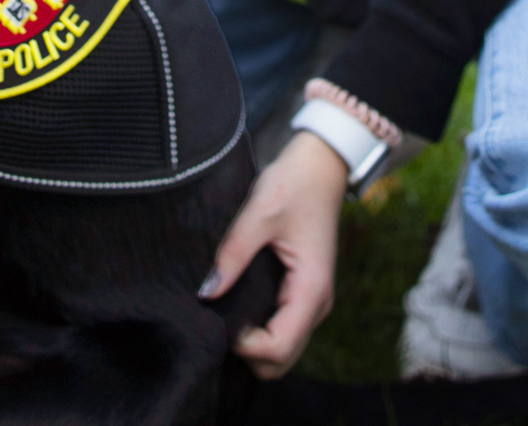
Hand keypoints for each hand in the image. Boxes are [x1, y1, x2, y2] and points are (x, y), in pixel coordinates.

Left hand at [201, 129, 348, 377]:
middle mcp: (317, 304)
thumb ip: (233, 254)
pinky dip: (260, 332)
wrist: (320, 167)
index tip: (220, 318)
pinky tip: (238, 306)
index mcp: (311, 288)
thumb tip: (207, 292)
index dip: (244, 345)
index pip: (278, 347)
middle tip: (219, 319)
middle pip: (281, 361)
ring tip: (226, 311)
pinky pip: (283, 331)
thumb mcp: (259, 212)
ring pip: (283, 351)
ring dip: (254, 345)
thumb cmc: (293, 184)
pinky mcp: (303, 295)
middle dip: (248, 353)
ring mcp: (312, 302)